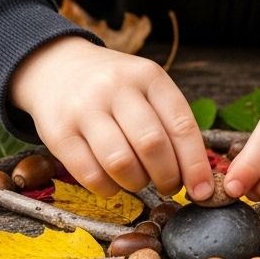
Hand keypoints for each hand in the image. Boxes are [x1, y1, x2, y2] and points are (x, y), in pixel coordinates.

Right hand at [9, 35, 214, 200]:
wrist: (56, 66)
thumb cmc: (114, 88)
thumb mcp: (146, 87)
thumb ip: (170, 122)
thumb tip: (196, 177)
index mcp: (148, 76)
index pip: (181, 125)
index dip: (195, 165)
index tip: (203, 191)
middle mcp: (116, 88)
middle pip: (152, 145)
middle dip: (167, 177)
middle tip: (169, 187)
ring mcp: (84, 109)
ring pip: (121, 163)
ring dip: (137, 183)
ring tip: (138, 181)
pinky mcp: (58, 132)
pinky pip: (90, 175)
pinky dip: (108, 189)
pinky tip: (113, 183)